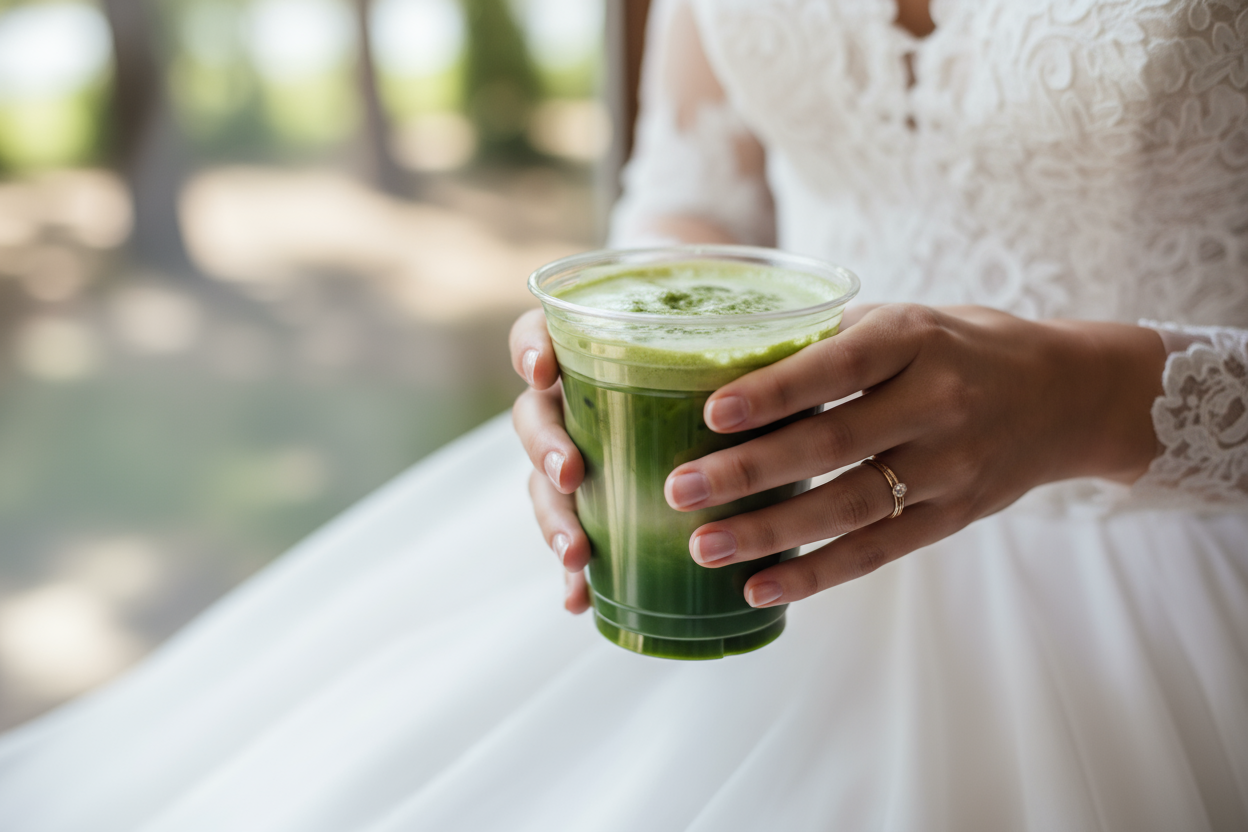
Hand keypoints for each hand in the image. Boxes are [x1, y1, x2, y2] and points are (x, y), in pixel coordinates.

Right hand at [508, 302, 874, 613]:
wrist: (739, 420)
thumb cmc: (740, 376)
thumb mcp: (743, 356)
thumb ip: (751, 353)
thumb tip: (809, 363)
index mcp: (600, 354)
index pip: (542, 334)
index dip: (530, 348)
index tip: (544, 372)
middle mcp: (578, 402)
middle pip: (535, 417)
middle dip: (546, 448)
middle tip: (572, 475)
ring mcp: (581, 457)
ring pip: (547, 486)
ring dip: (554, 520)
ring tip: (579, 554)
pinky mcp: (597, 509)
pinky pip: (576, 538)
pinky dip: (576, 574)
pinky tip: (580, 599)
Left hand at [663, 304, 1165, 607]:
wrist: (1069, 394)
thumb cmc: (961, 348)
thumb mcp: (909, 321)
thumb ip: (833, 341)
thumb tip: (730, 364)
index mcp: (915, 338)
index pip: (836, 366)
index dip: (774, 390)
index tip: (711, 411)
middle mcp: (937, 401)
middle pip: (833, 444)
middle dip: (749, 471)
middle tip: (680, 489)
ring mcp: (950, 465)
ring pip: (849, 507)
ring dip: (770, 532)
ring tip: (704, 547)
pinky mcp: (954, 516)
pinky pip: (878, 550)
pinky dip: (817, 572)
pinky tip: (761, 587)